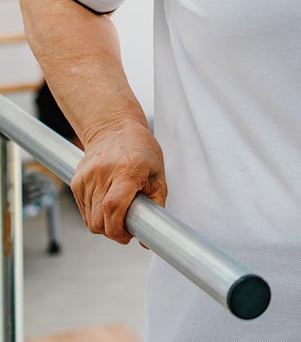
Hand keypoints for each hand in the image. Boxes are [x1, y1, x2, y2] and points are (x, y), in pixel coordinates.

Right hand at [72, 120, 167, 245]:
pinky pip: (84, 210)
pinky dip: (96, 214)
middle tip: (126, 227)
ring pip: (90, 219)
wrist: (114, 129)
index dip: (118, 229)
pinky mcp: (75, 182)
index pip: (113, 208)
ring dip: (104, 224)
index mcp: (127, 171)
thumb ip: (156, 204)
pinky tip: (108, 202)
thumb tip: (149, 238)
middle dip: (112, 232)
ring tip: (120, 211)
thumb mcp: (158, 174)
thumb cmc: (141, 150)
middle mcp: (103, 174)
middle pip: (99, 220)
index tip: (128, 236)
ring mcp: (86, 178)